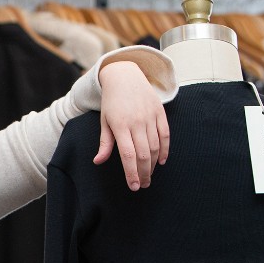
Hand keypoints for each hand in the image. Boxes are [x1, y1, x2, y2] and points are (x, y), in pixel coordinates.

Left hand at [93, 61, 169, 190]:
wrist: (125, 76)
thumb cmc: (112, 101)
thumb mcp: (104, 121)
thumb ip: (105, 143)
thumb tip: (98, 162)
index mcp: (120, 125)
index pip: (128, 155)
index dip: (131, 173)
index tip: (133, 186)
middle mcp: (137, 122)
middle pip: (144, 154)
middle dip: (143, 173)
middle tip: (142, 185)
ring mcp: (150, 116)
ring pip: (155, 146)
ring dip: (153, 164)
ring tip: (149, 175)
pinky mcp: (160, 112)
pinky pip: (165, 135)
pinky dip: (165, 149)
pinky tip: (161, 161)